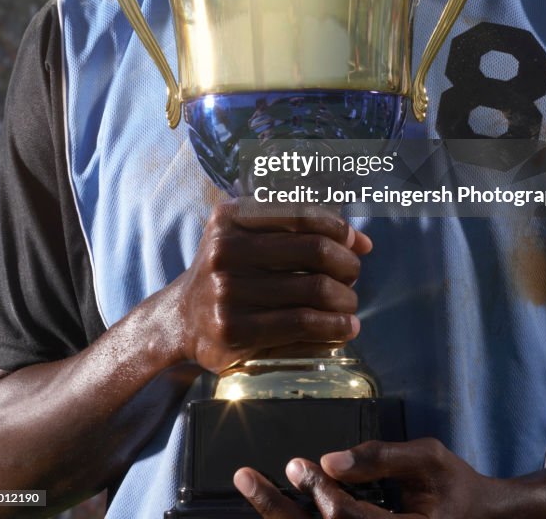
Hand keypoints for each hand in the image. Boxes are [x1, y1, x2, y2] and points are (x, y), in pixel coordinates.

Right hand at [171, 200, 371, 372]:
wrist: (182, 319)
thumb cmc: (230, 272)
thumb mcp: (248, 236)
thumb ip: (299, 230)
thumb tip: (362, 242)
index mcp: (231, 218)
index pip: (301, 213)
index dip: (338, 227)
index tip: (355, 243)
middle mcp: (225, 250)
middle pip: (314, 251)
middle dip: (346, 264)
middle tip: (353, 275)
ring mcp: (227, 293)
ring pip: (313, 291)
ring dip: (345, 299)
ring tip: (350, 304)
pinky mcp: (235, 332)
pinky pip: (301, 325)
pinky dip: (333, 327)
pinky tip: (345, 329)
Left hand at [233, 440, 500, 518]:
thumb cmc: (455, 486)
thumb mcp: (427, 458)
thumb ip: (381, 457)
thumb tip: (331, 460)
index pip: (348, 518)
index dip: (318, 492)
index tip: (295, 463)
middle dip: (278, 511)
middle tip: (247, 480)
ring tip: (254, 492)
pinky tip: (280, 510)